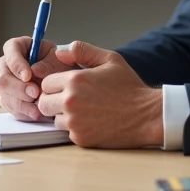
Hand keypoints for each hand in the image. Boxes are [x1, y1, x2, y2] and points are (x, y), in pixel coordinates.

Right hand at [0, 36, 75, 120]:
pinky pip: (10, 108)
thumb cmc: (57, 63)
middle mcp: (4, 64)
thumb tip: (35, 71)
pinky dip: (24, 112)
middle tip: (36, 94)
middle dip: (19, 88)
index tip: (28, 76)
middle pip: (2, 78)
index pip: (10, 51)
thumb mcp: (57, 60)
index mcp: (16, 46)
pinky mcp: (6, 98)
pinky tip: (37, 113)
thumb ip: (48, 63)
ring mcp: (4, 83)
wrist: (58, 78)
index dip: (17, 64)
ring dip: (22, 103)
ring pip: (4, 95)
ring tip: (39, 108)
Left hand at [36, 41, 162, 148]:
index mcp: (74, 80)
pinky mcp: (81, 139)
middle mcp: (71, 101)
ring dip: (63, 115)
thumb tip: (59, 53)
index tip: (67, 86)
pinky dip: (75, 128)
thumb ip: (82, 51)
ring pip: (54, 119)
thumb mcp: (109, 60)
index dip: (55, 84)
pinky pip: (67, 133)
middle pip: (43, 103)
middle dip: (53, 100)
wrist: (146, 115)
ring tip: (84, 110)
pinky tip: (92, 121)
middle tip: (70, 99)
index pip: (45, 83)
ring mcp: (75, 122)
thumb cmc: (129, 87)